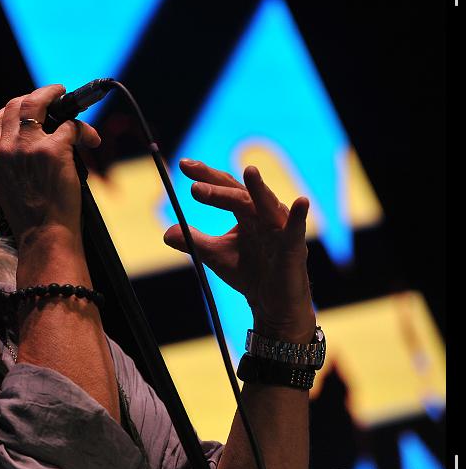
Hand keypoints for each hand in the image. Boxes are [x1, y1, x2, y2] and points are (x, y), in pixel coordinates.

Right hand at [0, 85, 100, 245]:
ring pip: (39, 102)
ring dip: (56, 96)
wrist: (43, 236)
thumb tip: (33, 144)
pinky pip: (71, 125)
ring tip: (69, 100)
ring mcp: (29, 146)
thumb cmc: (31, 218)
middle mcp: (7, 148)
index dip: (14, 108)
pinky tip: (91, 140)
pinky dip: (85, 130)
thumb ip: (13, 161)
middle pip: (16, 104)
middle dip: (37, 96)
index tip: (30, 109)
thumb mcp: (7, 185)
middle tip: (54, 96)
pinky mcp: (53, 150)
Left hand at [163, 159, 315, 343]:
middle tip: (195, 187)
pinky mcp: (294, 248)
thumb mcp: (215, 255)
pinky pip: (296, 231)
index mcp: (246, 212)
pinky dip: (298, 216)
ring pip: (266, 205)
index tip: (184, 164)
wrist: (270, 304)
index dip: (206, 175)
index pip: (225, 187)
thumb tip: (166, 233)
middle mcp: (263, 214)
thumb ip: (194, 241)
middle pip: (240, 194)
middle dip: (219, 188)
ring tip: (249, 171)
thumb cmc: (248, 273)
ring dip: (258, 189)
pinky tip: (301, 202)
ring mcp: (280, 229)